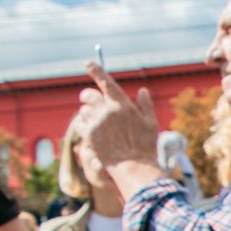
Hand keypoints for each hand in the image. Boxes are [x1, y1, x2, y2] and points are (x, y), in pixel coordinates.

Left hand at [74, 63, 159, 181]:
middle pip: (88, 94)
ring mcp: (96, 122)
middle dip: (87, 96)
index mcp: (122, 105)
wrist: (133, 166)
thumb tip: (142, 90)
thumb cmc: (145, 146)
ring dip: (88, 113)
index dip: (96, 70)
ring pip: (84, 110)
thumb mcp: (151, 124)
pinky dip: (83, 125)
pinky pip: (79, 123)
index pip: (106, 82)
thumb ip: (145, 105)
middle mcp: (107, 110)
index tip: (89, 63)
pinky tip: (92, 132)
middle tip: (88, 99)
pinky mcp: (88, 134)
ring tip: (98, 124)